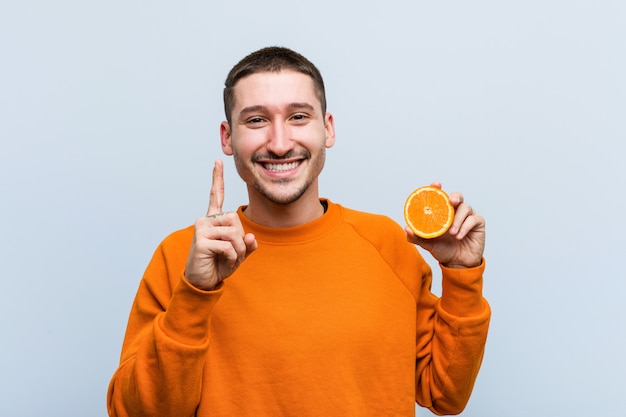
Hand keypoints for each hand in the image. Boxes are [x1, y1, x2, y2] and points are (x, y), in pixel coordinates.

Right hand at [185, 160, 257, 289]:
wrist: (204, 281)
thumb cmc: (220, 264)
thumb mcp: (239, 253)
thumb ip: (248, 244)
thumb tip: (250, 236)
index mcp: (214, 220)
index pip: (215, 195)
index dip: (217, 179)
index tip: (218, 161)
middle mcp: (206, 220)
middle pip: (235, 219)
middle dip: (241, 239)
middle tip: (234, 253)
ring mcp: (201, 229)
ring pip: (233, 233)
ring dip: (238, 250)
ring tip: (230, 258)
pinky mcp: (201, 240)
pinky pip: (228, 245)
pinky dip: (232, 257)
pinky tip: (224, 261)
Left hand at [406, 183, 484, 268]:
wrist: (457, 263)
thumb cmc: (442, 250)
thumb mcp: (427, 243)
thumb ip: (416, 236)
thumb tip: (406, 228)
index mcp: (442, 212)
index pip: (440, 196)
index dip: (438, 188)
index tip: (436, 184)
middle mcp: (455, 211)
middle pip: (457, 196)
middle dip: (455, 196)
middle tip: (451, 202)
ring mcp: (468, 216)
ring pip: (466, 208)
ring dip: (458, 219)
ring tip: (451, 232)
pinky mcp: (478, 223)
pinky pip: (474, 219)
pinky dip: (465, 227)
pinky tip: (459, 236)